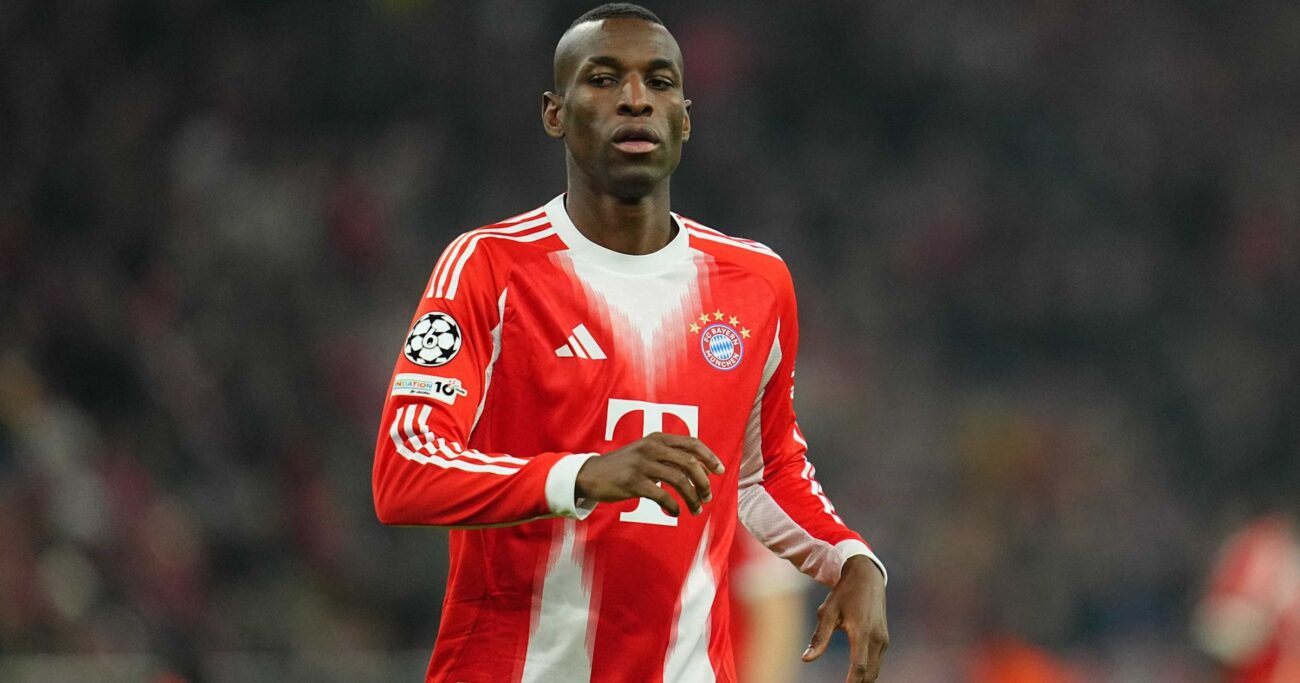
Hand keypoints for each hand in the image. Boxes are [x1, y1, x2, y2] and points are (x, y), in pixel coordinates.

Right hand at [575, 432, 724, 516]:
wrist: (591, 474)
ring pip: (679, 480)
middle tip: (707, 496)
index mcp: (657, 438)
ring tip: (695, 509)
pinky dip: (674, 506)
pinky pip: (662, 495)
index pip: (692, 443)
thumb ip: (668, 455)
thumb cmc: (624, 466)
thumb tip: (698, 468)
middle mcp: (651, 448)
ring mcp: (642, 464)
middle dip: (703, 482)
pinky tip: (675, 512)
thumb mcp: (645, 452)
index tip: (720, 471)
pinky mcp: (633, 482)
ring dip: (692, 498)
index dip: (709, 457)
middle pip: (689, 463)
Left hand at [802, 555, 888, 681]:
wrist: (867, 577)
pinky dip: (868, 672)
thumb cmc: (844, 593)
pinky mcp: (884, 639)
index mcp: (862, 632)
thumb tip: (807, 658)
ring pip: (875, 670)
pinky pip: (877, 662)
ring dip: (863, 680)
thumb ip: (819, 638)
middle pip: (869, 674)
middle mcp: (877, 638)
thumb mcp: (827, 612)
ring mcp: (883, 639)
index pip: (859, 667)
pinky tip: (857, 677)